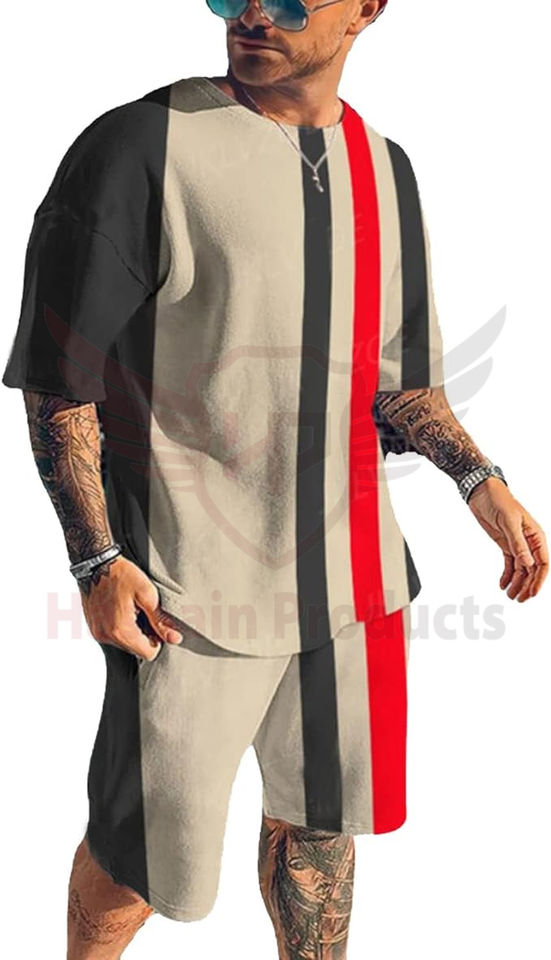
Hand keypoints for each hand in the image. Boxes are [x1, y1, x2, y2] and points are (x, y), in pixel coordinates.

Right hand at [78, 556, 182, 659]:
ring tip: (131, 608)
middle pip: (136, 650)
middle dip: (144, 635)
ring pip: (124, 644)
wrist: (96, 562)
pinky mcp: (93, 627)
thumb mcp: (147, 593)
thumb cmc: (121, 574)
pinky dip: (120, 627)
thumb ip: (160, 620)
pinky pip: (112, 636)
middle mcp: (106, 636)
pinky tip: (121, 609)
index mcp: (120, 631)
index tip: (155, 621)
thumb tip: (175, 639)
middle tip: (143, 611)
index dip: (157, 639)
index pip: (148, 653)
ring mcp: (97, 633)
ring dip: (132, 631)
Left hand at [467, 477, 547, 600]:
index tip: (532, 593)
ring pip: (521, 569)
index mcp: (535, 535)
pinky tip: (502, 584)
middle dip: (527, 585)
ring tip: (509, 595)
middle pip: (533, 569)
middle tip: (518, 599)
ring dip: (517, 583)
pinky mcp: (505, 544)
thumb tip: (528, 563)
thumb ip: (518, 544)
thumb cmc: (499, 500)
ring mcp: (517, 543)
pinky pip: (510, 563)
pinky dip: (507, 575)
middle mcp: (529, 541)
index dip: (539, 580)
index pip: (543, 562)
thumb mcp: (509, 522)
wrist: (482, 492)